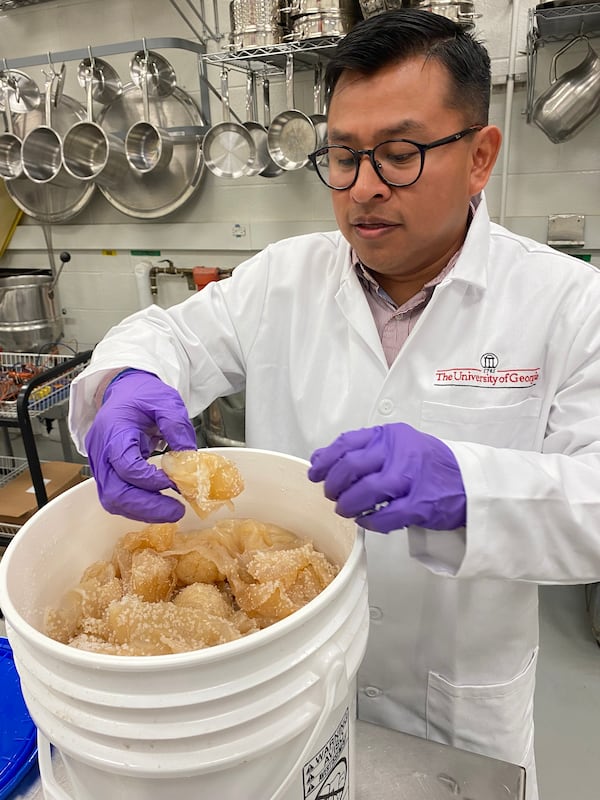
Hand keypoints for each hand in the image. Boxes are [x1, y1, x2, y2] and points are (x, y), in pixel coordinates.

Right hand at [85, 369, 196, 522]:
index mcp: (113, 429)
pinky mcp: (107, 474)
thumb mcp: (165, 401)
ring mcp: (100, 464)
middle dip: (146, 506)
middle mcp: (100, 451)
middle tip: (176, 510)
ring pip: (113, 500)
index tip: (173, 483)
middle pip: (114, 491)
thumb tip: (190, 459)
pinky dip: (138, 506)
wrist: (125, 392)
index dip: (148, 479)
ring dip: (143, 510)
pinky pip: (117, 497)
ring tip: (171, 510)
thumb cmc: (141, 395)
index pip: (124, 464)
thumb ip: (177, 426)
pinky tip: (159, 505)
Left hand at [308, 423, 465, 531]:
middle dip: (334, 485)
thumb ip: (363, 449)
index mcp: (391, 435)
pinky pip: (384, 516)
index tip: (315, 473)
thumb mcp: (398, 446)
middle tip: (333, 495)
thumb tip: (321, 458)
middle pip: (351, 467)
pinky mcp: (420, 505)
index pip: (347, 443)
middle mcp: (400, 452)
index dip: (325, 460)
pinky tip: (366, 522)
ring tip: (346, 510)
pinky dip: (370, 522)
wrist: (470, 483)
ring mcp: (411, 478)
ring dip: (348, 505)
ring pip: (364, 492)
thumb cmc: (430, 465)